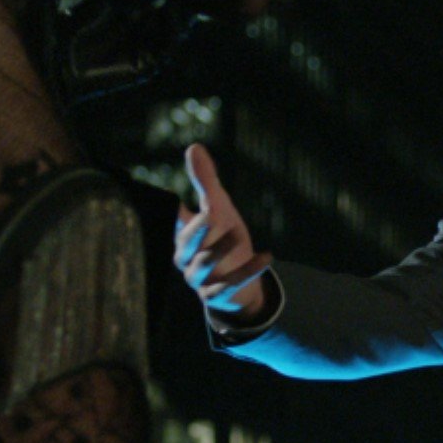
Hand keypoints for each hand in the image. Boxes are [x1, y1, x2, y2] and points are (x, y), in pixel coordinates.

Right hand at [174, 144, 272, 323]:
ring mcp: (199, 278)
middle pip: (186, 244)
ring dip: (221, 249)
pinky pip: (230, 284)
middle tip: (210, 214)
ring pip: (205, 264)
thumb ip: (205, 181)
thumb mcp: (219, 208)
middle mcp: (186, 257)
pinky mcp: (216, 295)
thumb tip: (194, 147)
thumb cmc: (224, 239)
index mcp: (184, 234)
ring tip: (238, 234)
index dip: (175, 212)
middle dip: (197, 230)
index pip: (175, 220)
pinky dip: (249, 271)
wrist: (239, 285)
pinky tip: (267, 256)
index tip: (178, 200)